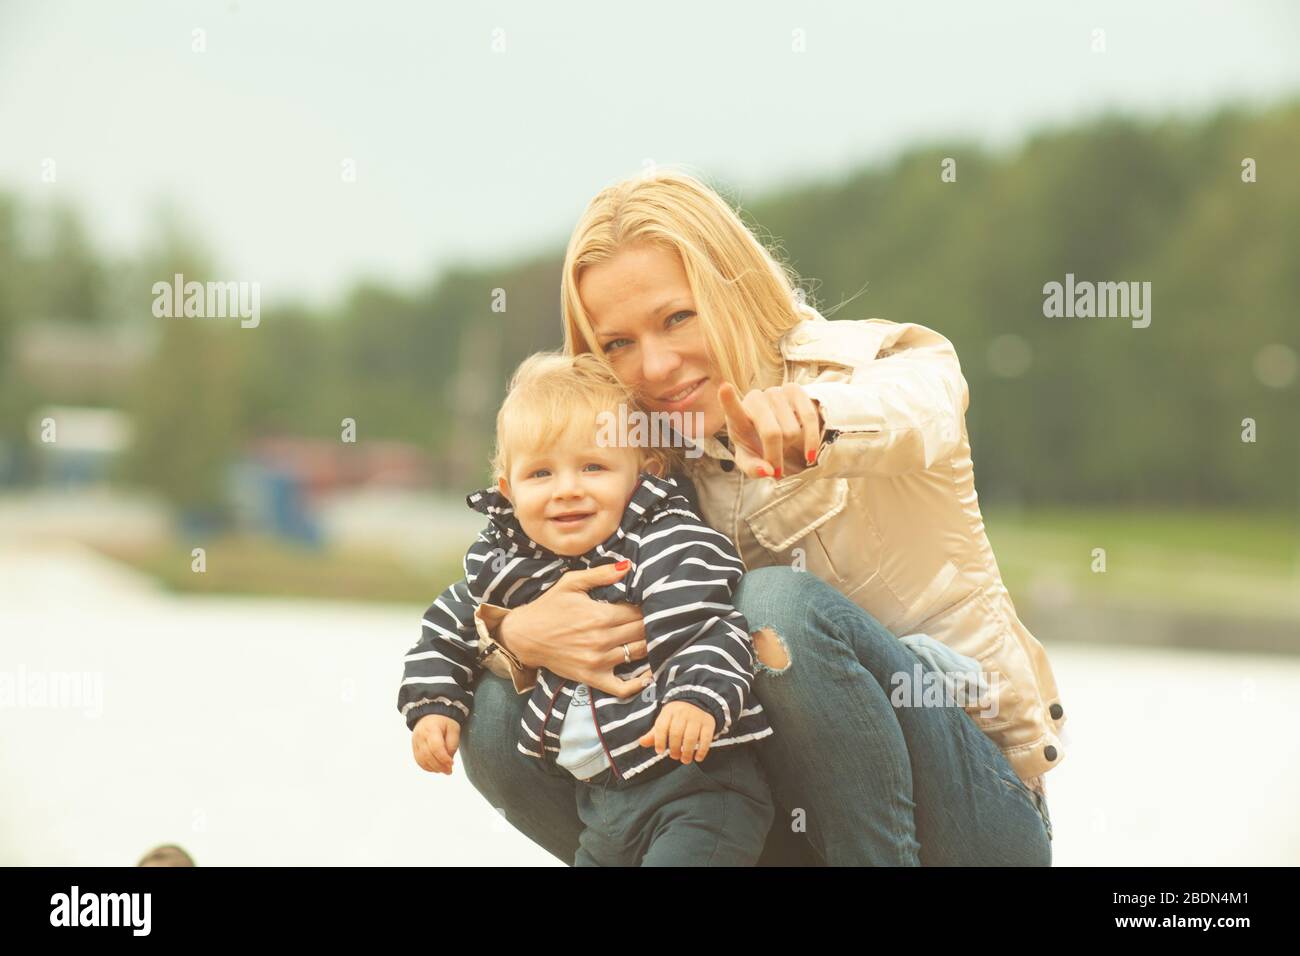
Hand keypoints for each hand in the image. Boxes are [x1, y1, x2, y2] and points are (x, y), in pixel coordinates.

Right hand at [412, 714, 459, 774]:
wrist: (431, 714)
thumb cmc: (444, 722)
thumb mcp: (454, 729)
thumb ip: (452, 744)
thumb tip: (448, 761)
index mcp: (431, 728)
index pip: (436, 747)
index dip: (444, 758)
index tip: (452, 764)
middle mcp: (421, 735)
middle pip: (428, 755)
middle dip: (439, 766)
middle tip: (449, 771)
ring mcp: (415, 742)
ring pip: (422, 760)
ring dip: (433, 768)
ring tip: (444, 770)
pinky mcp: (414, 747)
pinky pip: (418, 760)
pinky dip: (427, 767)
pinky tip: (435, 769)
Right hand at [498, 562, 651, 697]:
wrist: (524, 636)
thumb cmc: (548, 607)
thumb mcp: (571, 583)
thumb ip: (601, 574)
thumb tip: (627, 566)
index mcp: (600, 615)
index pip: (638, 611)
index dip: (646, 606)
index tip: (649, 604)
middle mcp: (602, 639)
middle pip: (642, 631)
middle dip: (651, 624)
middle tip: (656, 620)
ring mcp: (598, 661)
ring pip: (639, 653)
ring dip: (651, 645)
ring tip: (657, 638)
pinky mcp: (592, 677)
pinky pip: (622, 687)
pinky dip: (638, 683)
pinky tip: (648, 675)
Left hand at [638, 700, 715, 763]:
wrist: (700, 701)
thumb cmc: (678, 716)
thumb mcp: (665, 720)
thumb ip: (654, 733)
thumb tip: (641, 743)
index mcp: (669, 712)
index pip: (661, 726)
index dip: (659, 740)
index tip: (659, 751)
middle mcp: (683, 713)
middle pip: (676, 733)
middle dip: (674, 748)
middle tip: (674, 756)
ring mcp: (697, 718)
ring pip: (690, 737)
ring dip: (687, 752)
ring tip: (685, 760)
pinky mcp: (709, 723)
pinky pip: (706, 739)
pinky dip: (702, 750)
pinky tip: (697, 758)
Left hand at [717, 381, 823, 479]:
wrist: (775, 431)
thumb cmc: (756, 444)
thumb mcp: (750, 460)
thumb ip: (753, 468)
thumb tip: (768, 471)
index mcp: (737, 417)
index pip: (732, 409)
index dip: (729, 399)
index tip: (724, 388)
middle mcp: (755, 399)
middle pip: (772, 433)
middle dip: (776, 456)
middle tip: (776, 468)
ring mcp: (775, 392)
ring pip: (792, 430)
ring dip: (790, 445)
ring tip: (783, 445)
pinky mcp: (794, 389)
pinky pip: (809, 417)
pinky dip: (811, 440)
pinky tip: (809, 454)